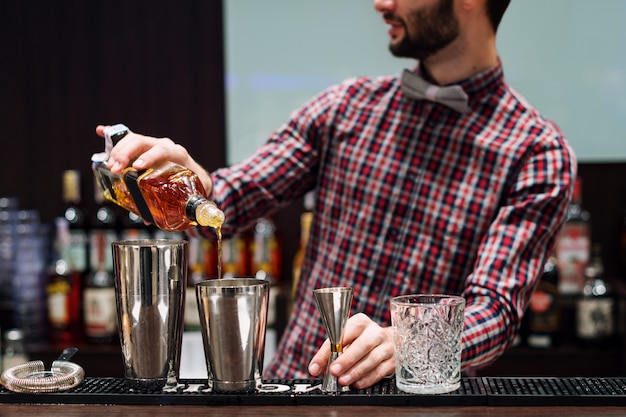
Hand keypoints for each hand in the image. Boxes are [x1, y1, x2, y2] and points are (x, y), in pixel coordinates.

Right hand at [95, 125, 212, 194]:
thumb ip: (169, 204)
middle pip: (141, 142)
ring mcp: (151, 144)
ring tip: (109, 165)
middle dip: (126, 154)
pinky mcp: (141, 146)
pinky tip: (100, 130)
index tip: (137, 167)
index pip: (162, 150)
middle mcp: (163, 145)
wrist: (194, 173)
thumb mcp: (185, 191)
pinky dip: (111, 133)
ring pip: (132, 139)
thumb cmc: (189, 182)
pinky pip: (125, 137)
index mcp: (176, 154)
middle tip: (115, 169)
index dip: (149, 157)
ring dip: (117, 151)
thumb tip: (148, 220)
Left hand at [308, 313, 394, 388]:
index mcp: (360, 322)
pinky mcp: (392, 361)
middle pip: (362, 345)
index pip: (343, 333)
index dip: (329, 350)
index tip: (317, 366)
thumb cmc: (362, 340)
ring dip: (356, 372)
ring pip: (372, 359)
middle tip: (334, 371)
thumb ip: (330, 351)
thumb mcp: (346, 339)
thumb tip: (316, 367)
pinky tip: (357, 384)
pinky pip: (380, 371)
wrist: (389, 342)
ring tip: (343, 381)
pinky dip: (368, 379)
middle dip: (346, 360)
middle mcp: (375, 332)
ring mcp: (386, 346)